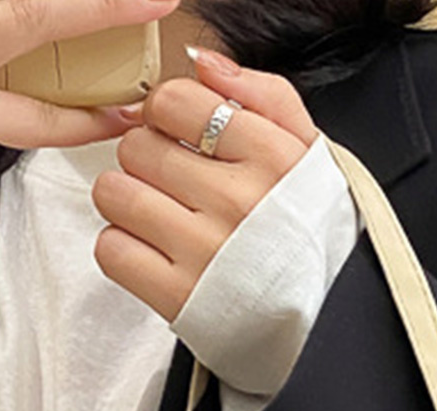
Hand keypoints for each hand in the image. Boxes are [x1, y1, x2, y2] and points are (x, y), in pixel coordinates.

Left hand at [91, 48, 320, 320]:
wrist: (324, 320)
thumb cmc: (310, 236)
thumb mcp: (310, 154)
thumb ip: (265, 96)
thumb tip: (204, 64)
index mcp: (270, 157)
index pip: (175, 102)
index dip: (168, 115)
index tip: (181, 136)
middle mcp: (236, 201)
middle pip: (138, 146)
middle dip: (148, 160)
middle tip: (174, 186)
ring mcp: (204, 250)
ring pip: (115, 193)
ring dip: (128, 202)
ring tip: (161, 218)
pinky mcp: (177, 296)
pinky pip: (112, 249)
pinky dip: (123, 250)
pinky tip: (154, 253)